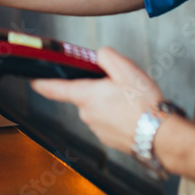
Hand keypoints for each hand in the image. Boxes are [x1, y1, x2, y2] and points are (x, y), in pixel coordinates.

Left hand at [30, 47, 162, 153]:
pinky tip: (134, 113)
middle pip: (83, 95)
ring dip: (109, 102)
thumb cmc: (144, 105)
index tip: (33, 79)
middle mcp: (86, 114)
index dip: (41, 82)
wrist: (161, 137)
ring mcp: (97, 129)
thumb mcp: (126, 69)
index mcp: (86, 96)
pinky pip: (108, 121)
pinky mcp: (109, 139)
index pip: (54, 88)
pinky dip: (118, 116)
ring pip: (98, 108)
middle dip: (96, 87)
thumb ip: (107, 56)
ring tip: (131, 100)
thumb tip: (99, 55)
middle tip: (119, 84)